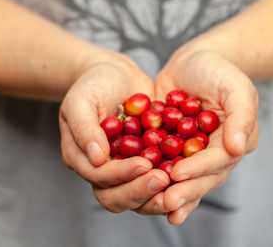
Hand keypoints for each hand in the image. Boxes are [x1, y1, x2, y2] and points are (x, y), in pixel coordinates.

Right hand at [59, 53, 169, 212]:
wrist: (116, 76)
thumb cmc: (93, 85)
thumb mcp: (81, 101)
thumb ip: (85, 129)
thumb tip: (97, 159)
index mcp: (82, 159)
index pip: (100, 178)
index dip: (121, 175)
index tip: (144, 165)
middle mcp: (103, 171)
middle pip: (117, 196)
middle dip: (140, 191)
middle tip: (163, 180)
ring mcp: (126, 169)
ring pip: (139, 196)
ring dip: (158, 196)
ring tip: (179, 185)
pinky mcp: (147, 162)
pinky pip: (158, 179)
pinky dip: (174, 184)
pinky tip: (191, 177)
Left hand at [134, 42, 258, 223]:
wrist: (193, 62)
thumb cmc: (219, 71)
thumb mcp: (236, 87)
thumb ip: (241, 116)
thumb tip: (237, 149)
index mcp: (233, 143)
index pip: (217, 161)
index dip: (198, 169)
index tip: (178, 174)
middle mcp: (214, 154)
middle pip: (201, 178)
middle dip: (184, 191)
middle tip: (166, 202)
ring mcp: (191, 154)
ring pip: (182, 179)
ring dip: (167, 192)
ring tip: (152, 205)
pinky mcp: (171, 149)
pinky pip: (162, 165)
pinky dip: (151, 177)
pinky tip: (137, 188)